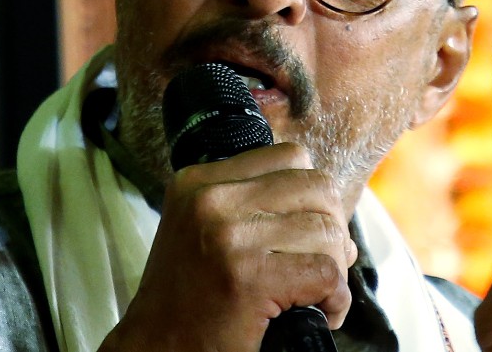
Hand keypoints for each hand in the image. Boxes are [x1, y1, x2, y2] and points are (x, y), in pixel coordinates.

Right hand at [102, 142, 356, 351]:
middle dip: (332, 228)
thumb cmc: (187, 299)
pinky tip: (320, 311)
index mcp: (199, 181)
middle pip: (317, 188)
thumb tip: (332, 215)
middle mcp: (211, 200)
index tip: (306, 232)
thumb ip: (254, 208)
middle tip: (321, 264)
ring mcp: (229, 237)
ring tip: (317, 292)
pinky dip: (336, 298)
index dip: (312, 196)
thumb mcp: (203, 230)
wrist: (155, 349)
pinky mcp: (249, 278)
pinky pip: (327, 273)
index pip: (290, 157)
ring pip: (327, 232)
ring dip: (335, 268)